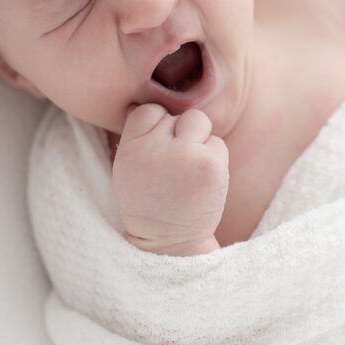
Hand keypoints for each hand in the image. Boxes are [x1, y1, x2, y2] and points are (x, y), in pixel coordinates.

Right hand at [112, 104, 228, 255]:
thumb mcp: (127, 168)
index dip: (156, 128)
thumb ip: (135, 134)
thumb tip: (139, 102)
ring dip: (199, 140)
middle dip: (180, 134)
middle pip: (178, 115)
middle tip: (175, 165)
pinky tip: (202, 179)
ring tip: (189, 170)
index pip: (149, 110)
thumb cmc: (148, 201)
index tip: (157, 152)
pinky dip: (214, 157)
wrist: (169, 242)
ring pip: (200, 122)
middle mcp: (155, 148)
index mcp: (131, 147)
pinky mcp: (210, 165)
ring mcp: (185, 155)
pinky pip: (218, 142)